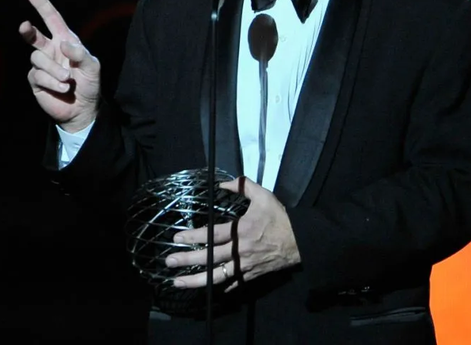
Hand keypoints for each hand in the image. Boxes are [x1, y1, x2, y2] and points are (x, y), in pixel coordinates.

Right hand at [19, 0, 100, 131]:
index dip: (41, 4)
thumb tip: (63, 45)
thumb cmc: (89, 84)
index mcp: (64, 41)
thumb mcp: (92, 67)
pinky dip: (52, 82)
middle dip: (28, 31)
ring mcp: (41, 65)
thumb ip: (80, 54)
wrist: (82, 110)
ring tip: (68, 80)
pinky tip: (64, 88)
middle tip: (25, 27)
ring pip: (37, 59)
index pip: (51, 18)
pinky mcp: (36, 81)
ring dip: (54, 70)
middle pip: (32, 36)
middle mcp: (50, 50)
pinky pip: (38, 75)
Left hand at [165, 177, 300, 289]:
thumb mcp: (264, 196)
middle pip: (210, 258)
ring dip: (196, 280)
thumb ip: (243, 186)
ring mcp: (245, 266)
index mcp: (241, 231)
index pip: (212, 235)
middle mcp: (240, 251)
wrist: (301, 242)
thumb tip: (223, 182)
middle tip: (168, 262)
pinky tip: (204, 288)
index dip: (193, 237)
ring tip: (177, 282)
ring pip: (217, 276)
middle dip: (187, 260)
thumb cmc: (280, 218)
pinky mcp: (252, 275)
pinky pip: (233, 284)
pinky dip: (219, 286)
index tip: (177, 238)